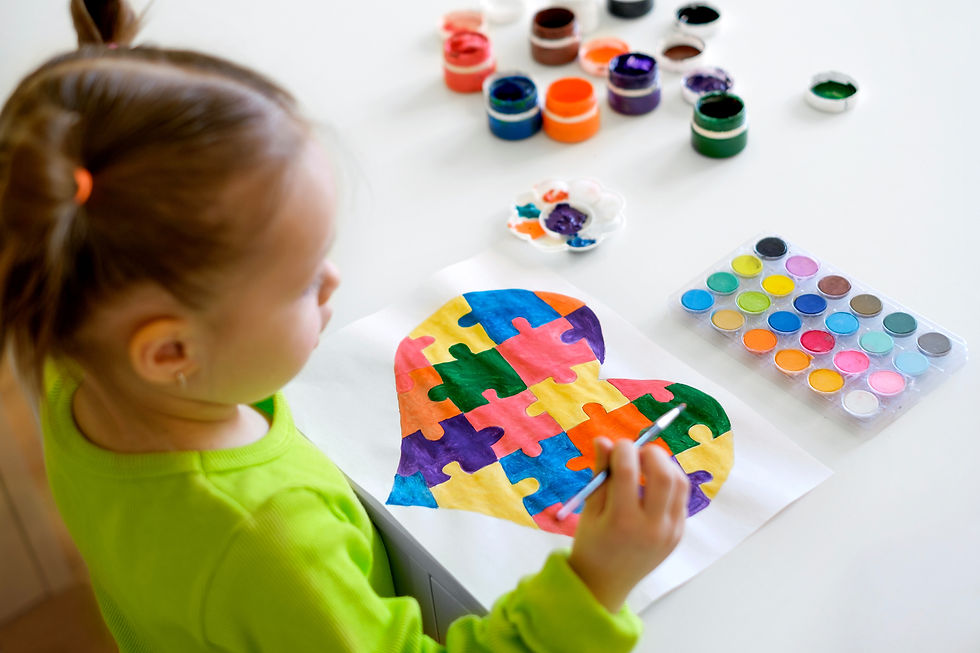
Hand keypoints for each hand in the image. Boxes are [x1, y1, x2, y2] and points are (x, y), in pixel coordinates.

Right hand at [568, 437, 689, 612]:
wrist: (606, 582)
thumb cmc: (592, 543)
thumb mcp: (589, 508)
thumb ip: (600, 473)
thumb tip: (604, 440)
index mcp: (622, 521)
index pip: (629, 472)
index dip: (624, 449)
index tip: (617, 445)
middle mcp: (651, 527)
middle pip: (664, 475)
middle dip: (652, 453)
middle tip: (638, 450)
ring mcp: (670, 532)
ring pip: (680, 484)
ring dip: (665, 465)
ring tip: (647, 464)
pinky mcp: (679, 534)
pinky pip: (681, 498)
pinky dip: (670, 483)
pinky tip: (653, 483)